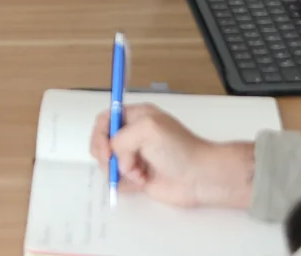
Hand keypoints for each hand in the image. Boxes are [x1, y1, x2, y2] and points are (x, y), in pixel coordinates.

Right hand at [88, 104, 254, 209]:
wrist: (200, 178)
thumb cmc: (179, 149)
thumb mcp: (147, 130)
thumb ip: (122, 138)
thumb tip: (114, 155)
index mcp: (136, 117)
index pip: (106, 119)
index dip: (100, 133)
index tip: (105, 149)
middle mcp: (134, 136)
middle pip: (104, 141)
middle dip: (105, 154)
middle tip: (114, 165)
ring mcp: (136, 157)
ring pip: (109, 162)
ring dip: (118, 170)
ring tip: (137, 175)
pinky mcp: (139, 178)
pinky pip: (119, 180)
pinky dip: (122, 183)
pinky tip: (138, 183)